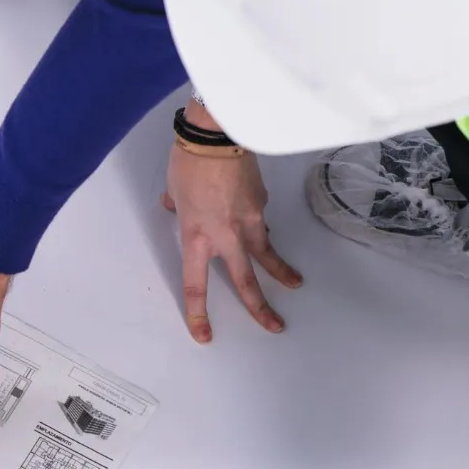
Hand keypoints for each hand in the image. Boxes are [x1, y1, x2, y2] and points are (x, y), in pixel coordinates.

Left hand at [162, 123, 300, 343]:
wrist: (217, 133)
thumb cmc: (188, 161)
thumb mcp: (174, 190)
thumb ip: (178, 207)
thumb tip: (177, 206)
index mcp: (196, 237)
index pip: (196, 284)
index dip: (199, 313)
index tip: (205, 336)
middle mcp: (225, 236)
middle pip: (245, 281)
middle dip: (260, 308)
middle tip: (274, 326)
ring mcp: (248, 221)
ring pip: (266, 254)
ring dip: (281, 272)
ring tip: (294, 284)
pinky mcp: (261, 204)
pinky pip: (261, 221)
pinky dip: (260, 227)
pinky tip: (261, 224)